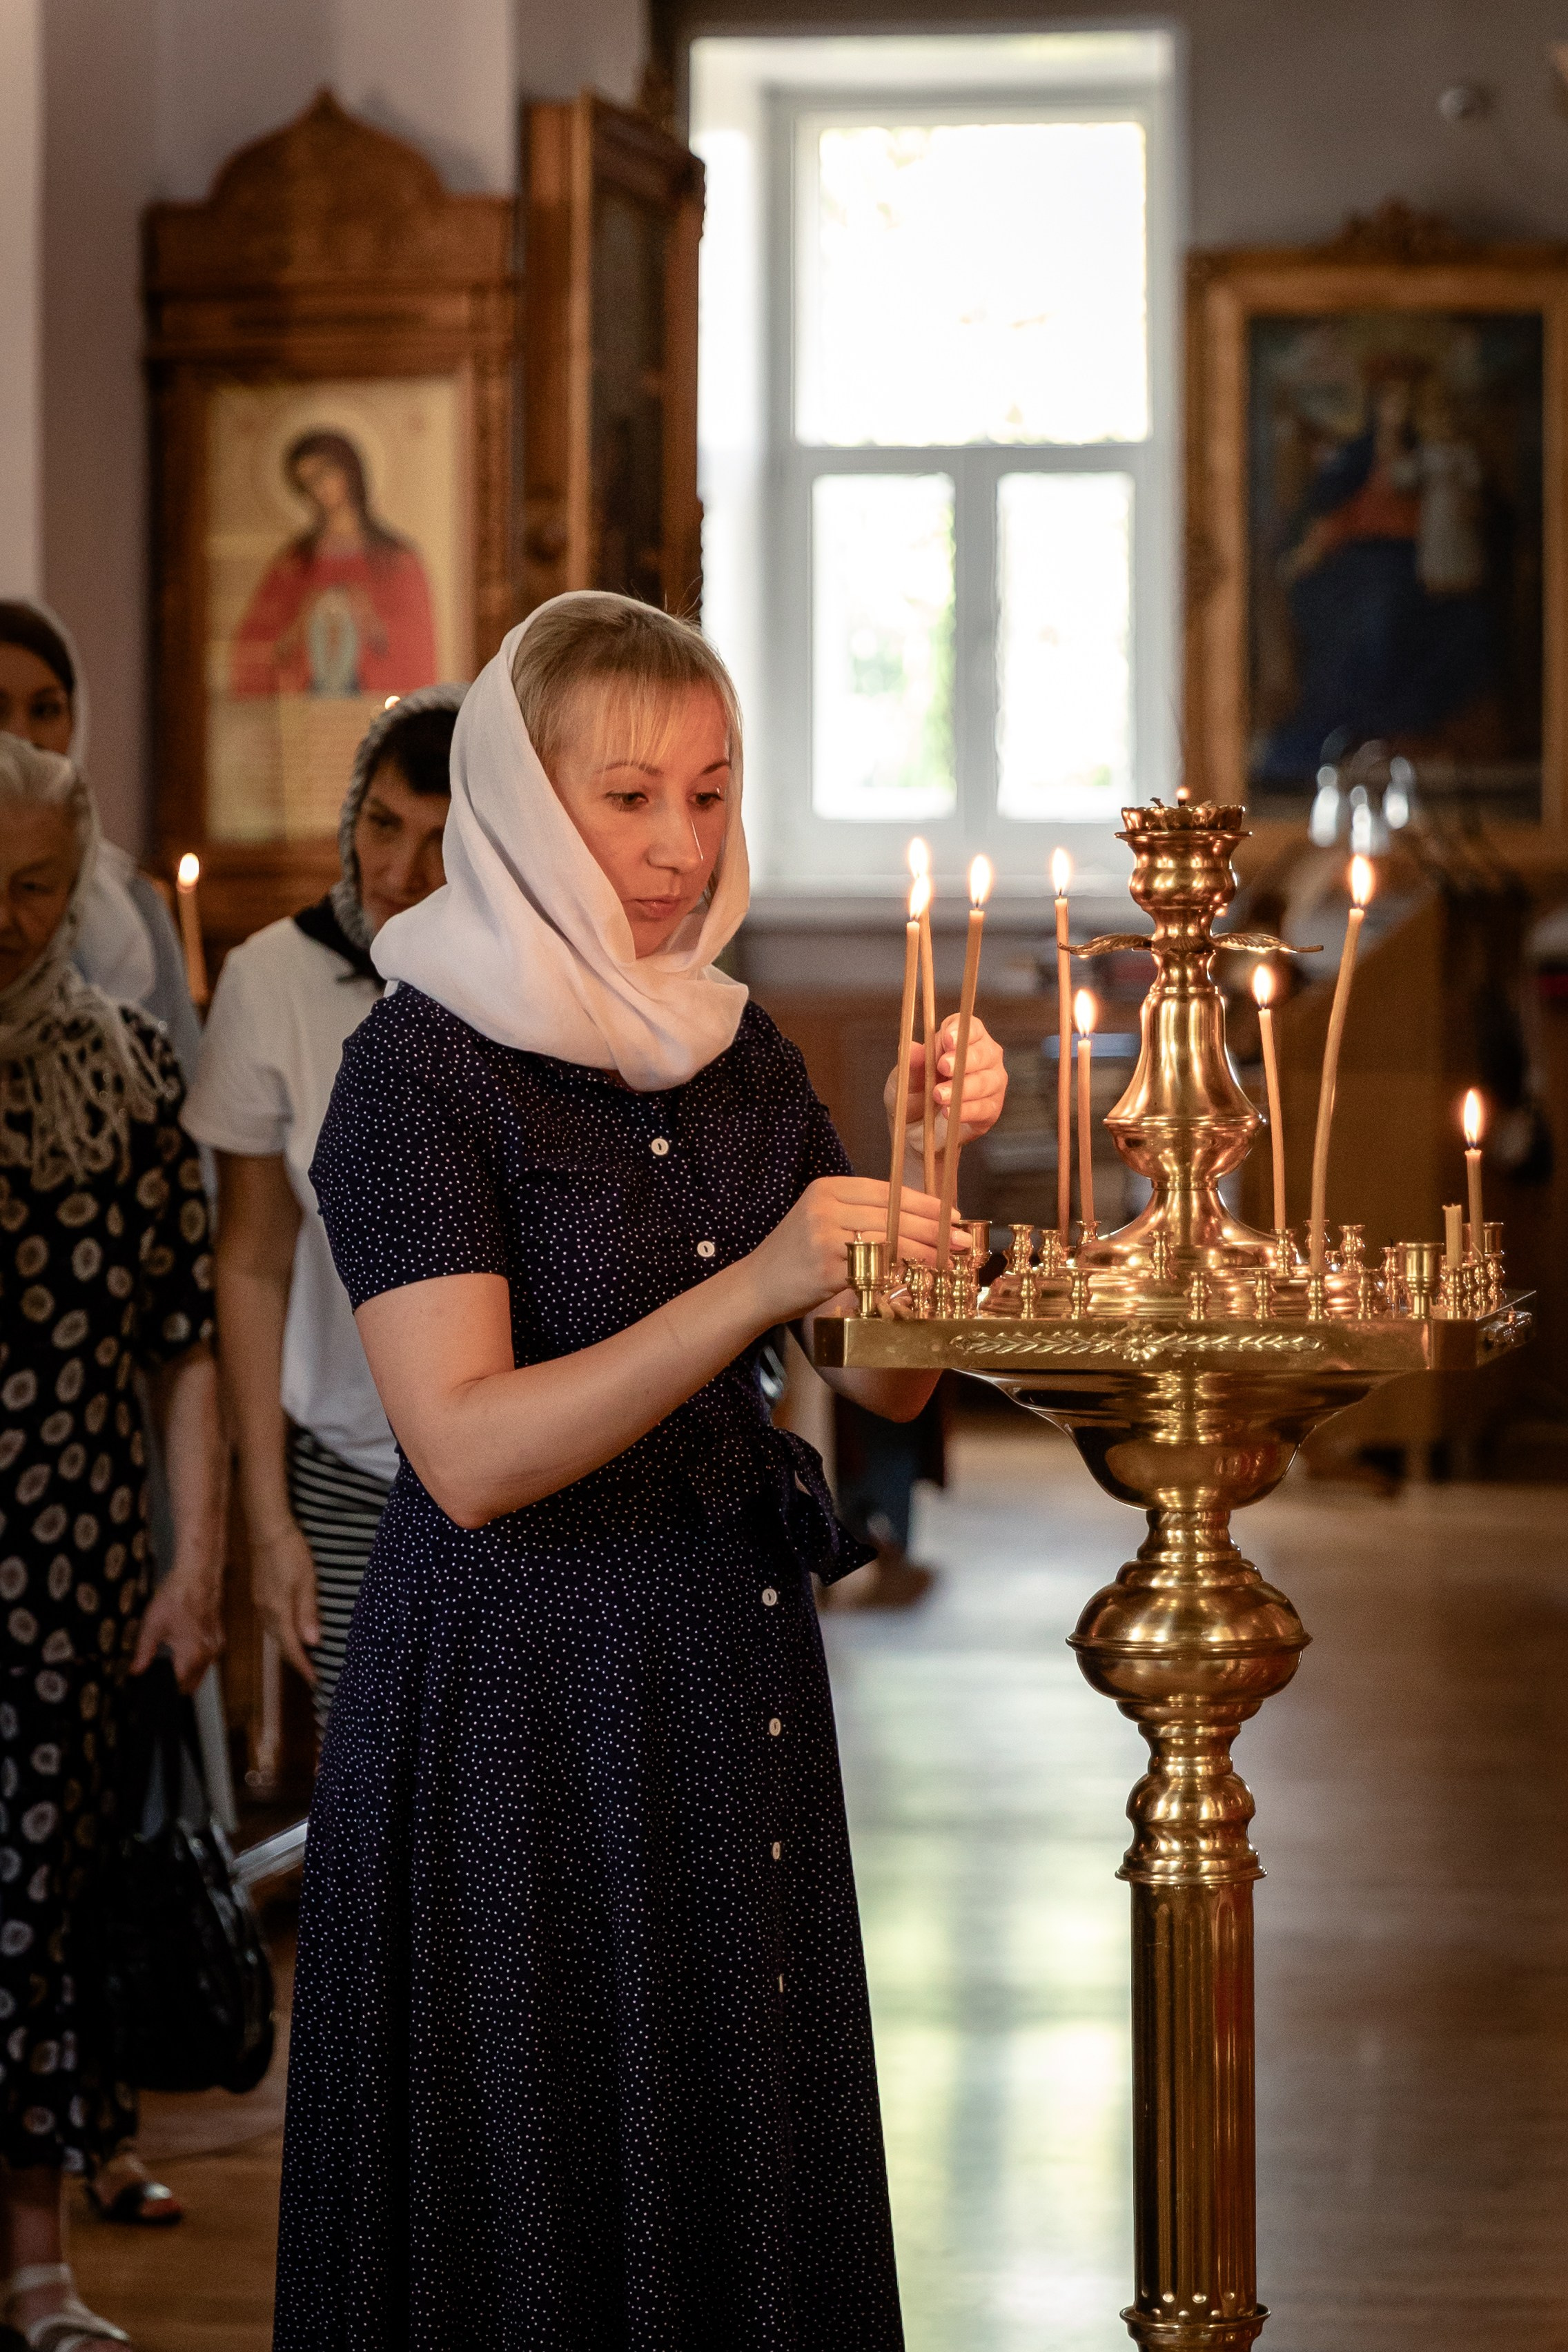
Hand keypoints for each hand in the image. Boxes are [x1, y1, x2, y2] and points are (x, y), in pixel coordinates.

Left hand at [132, 1568, 223, 1693]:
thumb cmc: (178, 1596)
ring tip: (169, 1663)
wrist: (198, 1575)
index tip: (152, 1687)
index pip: (177, 1687)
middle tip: (158, 1678)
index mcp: (192, 1655)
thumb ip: (143, 1653)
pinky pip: (207, 1658)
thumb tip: (135, 1671)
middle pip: (192, 1685)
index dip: (163, 1689)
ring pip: (201, 1672)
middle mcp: (208, 1654)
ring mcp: (216, 1645)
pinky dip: (195, 1659)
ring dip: (187, 1673)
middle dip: (175, 1685)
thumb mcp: (152, 1626)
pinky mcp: (219, 1636)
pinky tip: (182, 1648)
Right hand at [251, 1520, 320, 1684]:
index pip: (290, 1647)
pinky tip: (290, 1631)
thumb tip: (311, 1642)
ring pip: (275, 1634)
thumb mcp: (306, 1581)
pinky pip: (271, 1622)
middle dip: (296, 1660)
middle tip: (312, 1672)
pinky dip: (282, 1633)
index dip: (303, 1665)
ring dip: (288, 1647)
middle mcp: (265, 1611)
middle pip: (281, 1644)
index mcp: (278, 1611)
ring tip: (304, 1657)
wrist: (268, 1530)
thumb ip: (307, 1613)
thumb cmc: (290, 1552)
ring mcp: (260, 1603)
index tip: (315, 1679)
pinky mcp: (260, 1595)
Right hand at [748, 1175, 961, 1322]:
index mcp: (828, 1188)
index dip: (924, 1203)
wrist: (757, 1285)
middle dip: (933, 1228)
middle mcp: (825, 1206)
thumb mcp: (823, 1220)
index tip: (952, 1215)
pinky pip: (874, 1267)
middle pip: (892, 1214)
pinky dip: (900, 1272)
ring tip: (950, 1260)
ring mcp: (824, 1236)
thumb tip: (917, 1220)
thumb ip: (861, 1214)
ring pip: (889, 1240)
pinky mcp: (827, 1267)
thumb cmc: (796, 1256)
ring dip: (925, 1252)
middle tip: (963, 1239)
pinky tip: (919, 1277)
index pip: (887, 1190)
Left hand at [885, 1015, 1008, 1150]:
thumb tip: (914, 1049)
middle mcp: (983, 1056)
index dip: (960, 1031)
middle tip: (943, 1067)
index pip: (969, 1026)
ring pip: (987, 1080)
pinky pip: (986, 1107)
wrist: (917, 1133)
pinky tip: (950, 1112)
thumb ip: (910, 1064)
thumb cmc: (912, 1097)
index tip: (947, 1040)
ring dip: (963, 1088)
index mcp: (961, 1040)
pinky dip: (967, 1110)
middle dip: (964, 1059)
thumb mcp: (902, 1079)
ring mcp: (991, 1083)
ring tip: (938, 1096)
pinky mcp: (991, 1109)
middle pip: (984, 1051)